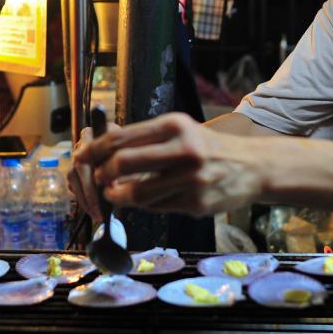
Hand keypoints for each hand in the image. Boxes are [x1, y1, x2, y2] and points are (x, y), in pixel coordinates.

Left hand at [72, 112, 264, 215]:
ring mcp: (191, 179)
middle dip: (102, 174)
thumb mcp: (180, 131)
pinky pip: (156, 208)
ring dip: (118, 196)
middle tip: (99, 179)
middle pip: (123, 163)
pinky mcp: (196, 204)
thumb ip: (144, 137)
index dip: (94, 149)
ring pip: (137, 193)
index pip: (122, 137)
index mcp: (175, 125)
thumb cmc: (206, 147)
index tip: (81, 156)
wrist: (251, 167)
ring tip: (116, 193)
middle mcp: (184, 150)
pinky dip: (144, 205)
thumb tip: (100, 141)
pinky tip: (145, 199)